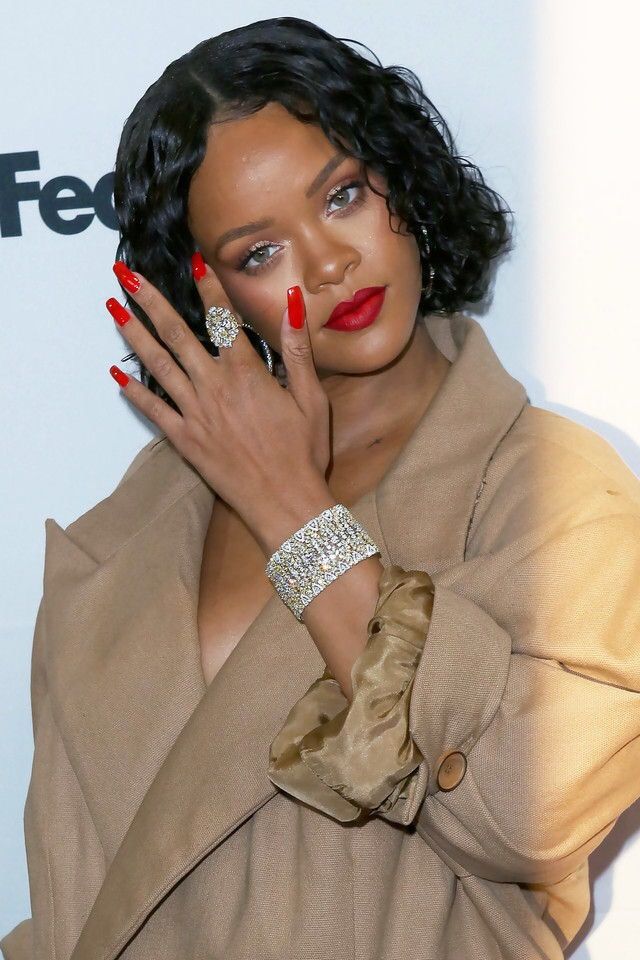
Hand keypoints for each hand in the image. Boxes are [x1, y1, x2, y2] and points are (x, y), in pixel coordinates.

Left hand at [106, 258, 330, 530]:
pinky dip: (134, 391)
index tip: (193, 260)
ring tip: (113, 309)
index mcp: (246, 373)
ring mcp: (195, 413)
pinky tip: (116, 374)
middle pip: (176, 333)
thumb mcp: (312, 398)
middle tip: (125, 275)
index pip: (222, 318)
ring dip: (133, 335)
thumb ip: (296, 349)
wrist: (286, 503)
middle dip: (149, 300)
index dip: (207, 286)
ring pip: (157, 365)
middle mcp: (214, 386)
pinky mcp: (185, 440)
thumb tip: (292, 302)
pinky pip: (153, 410)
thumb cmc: (304, 453)